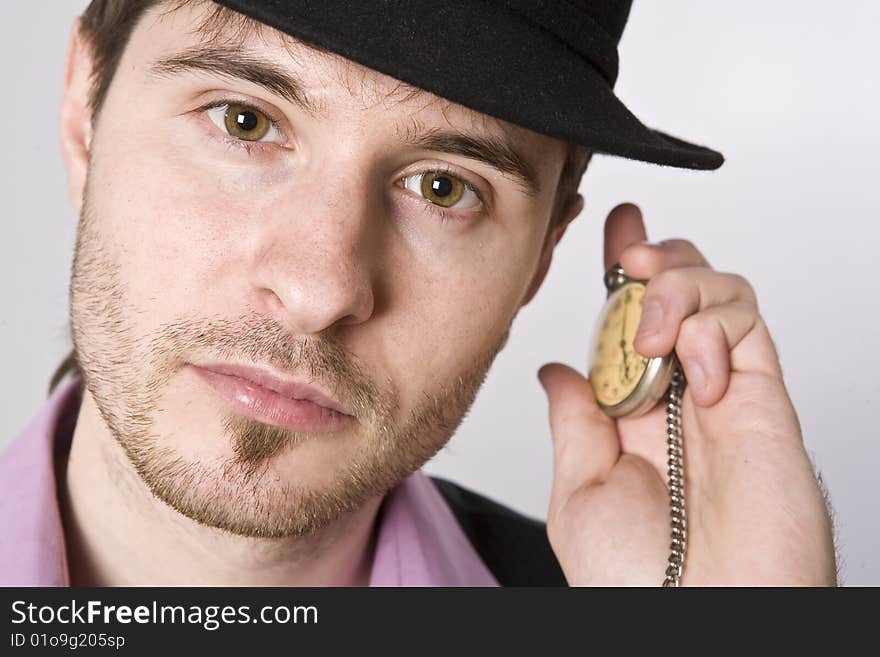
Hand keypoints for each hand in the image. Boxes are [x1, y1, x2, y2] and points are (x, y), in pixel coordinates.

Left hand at [538, 203, 836, 585]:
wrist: (700, 620)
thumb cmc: (636, 580)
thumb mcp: (580, 494)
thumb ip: (576, 425)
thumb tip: (559, 369)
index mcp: (633, 414)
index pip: (628, 322)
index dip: (624, 269)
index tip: (613, 224)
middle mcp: (679, 396)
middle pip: (680, 292)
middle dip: (655, 260)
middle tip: (631, 261)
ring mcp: (724, 394)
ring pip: (719, 293)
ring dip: (678, 287)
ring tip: (653, 331)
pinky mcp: (765, 399)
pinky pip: (747, 324)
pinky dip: (715, 326)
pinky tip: (696, 371)